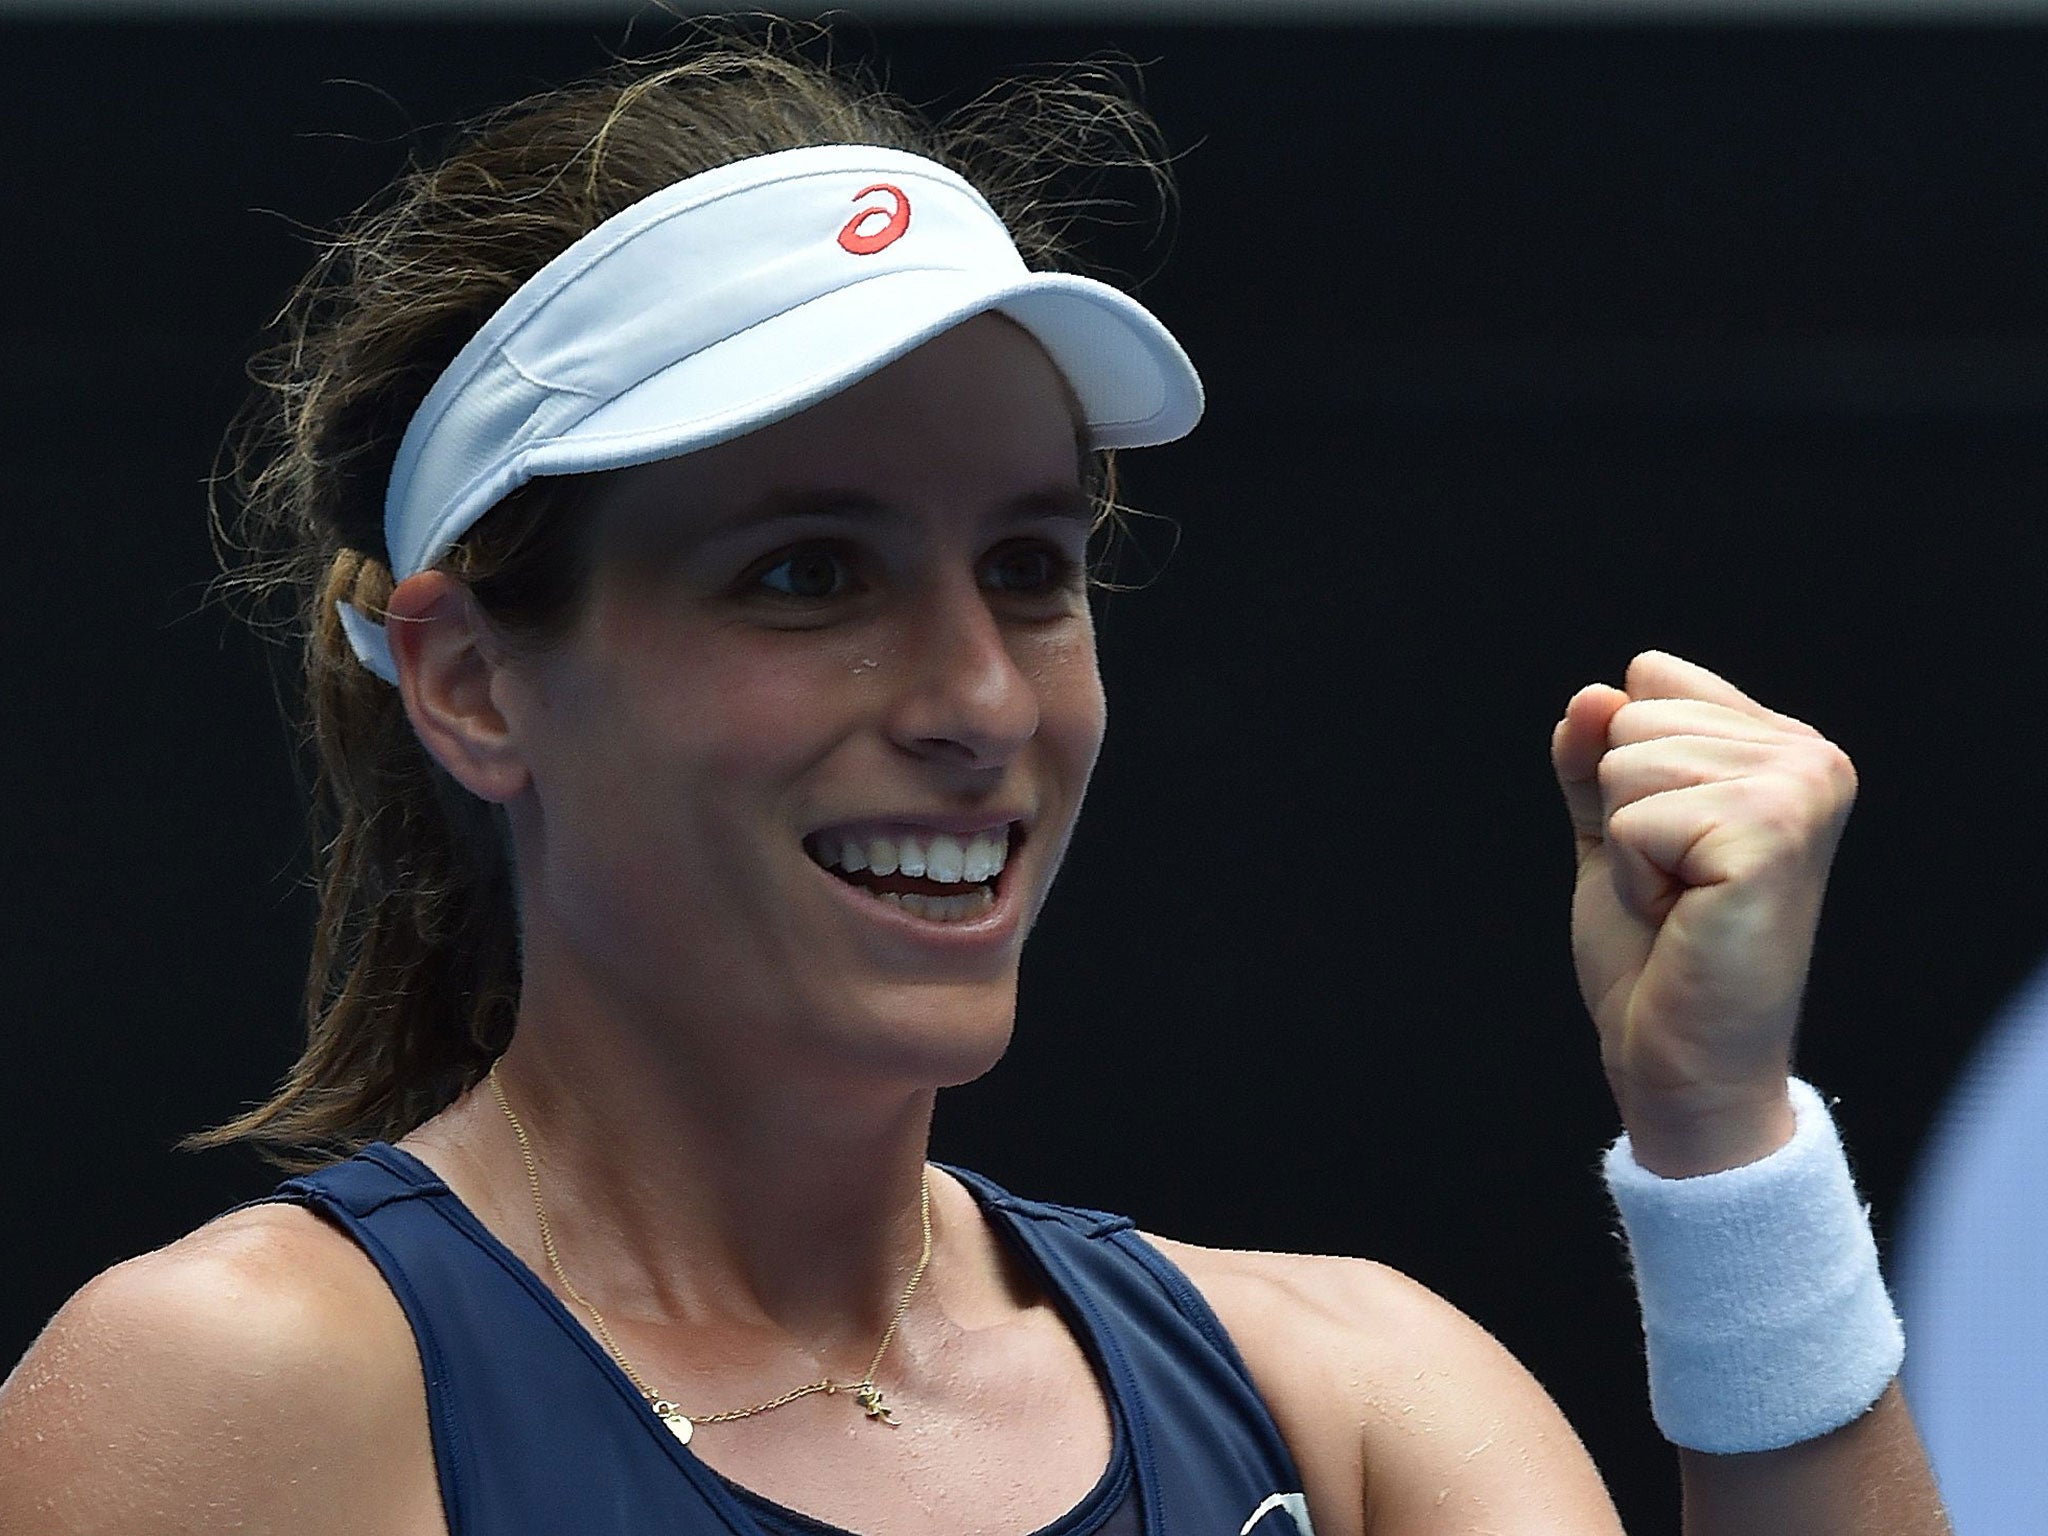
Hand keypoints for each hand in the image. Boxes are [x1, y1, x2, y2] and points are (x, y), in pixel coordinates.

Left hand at [1552, 652, 1855, 1176]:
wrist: (1679, 1058)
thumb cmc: (1655, 952)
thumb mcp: (1611, 830)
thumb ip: (1594, 757)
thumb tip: (1593, 696)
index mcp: (1782, 745)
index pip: (1650, 679)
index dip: (1623, 771)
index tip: (1671, 847)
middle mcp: (1810, 757)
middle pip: (1631, 716)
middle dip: (1623, 810)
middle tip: (1676, 886)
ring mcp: (1798, 791)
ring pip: (1625, 763)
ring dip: (1629, 848)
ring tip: (1682, 903)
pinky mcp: (1769, 834)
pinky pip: (1632, 818)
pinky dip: (1633, 877)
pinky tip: (1683, 917)